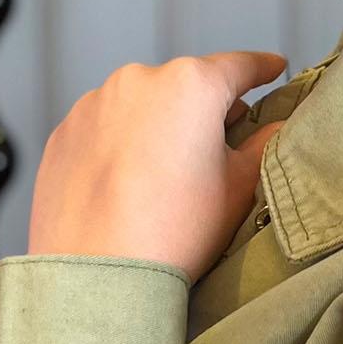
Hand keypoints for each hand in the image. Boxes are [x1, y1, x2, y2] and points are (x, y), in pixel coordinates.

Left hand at [26, 51, 288, 285]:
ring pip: (142, 105)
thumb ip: (267, 144)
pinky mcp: (63, 133)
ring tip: (165, 175)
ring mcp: (93, 104)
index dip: (263, 68)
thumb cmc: (177, 231)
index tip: (275, 69)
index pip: (239, 65)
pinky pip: (104, 128)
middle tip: (219, 147)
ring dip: (159, 125)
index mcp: (190, 85)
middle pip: (187, 85)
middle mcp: (138, 80)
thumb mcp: (241, 186)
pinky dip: (121, 144)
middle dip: (205, 109)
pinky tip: (128, 184)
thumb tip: (279, 127)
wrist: (97, 277)